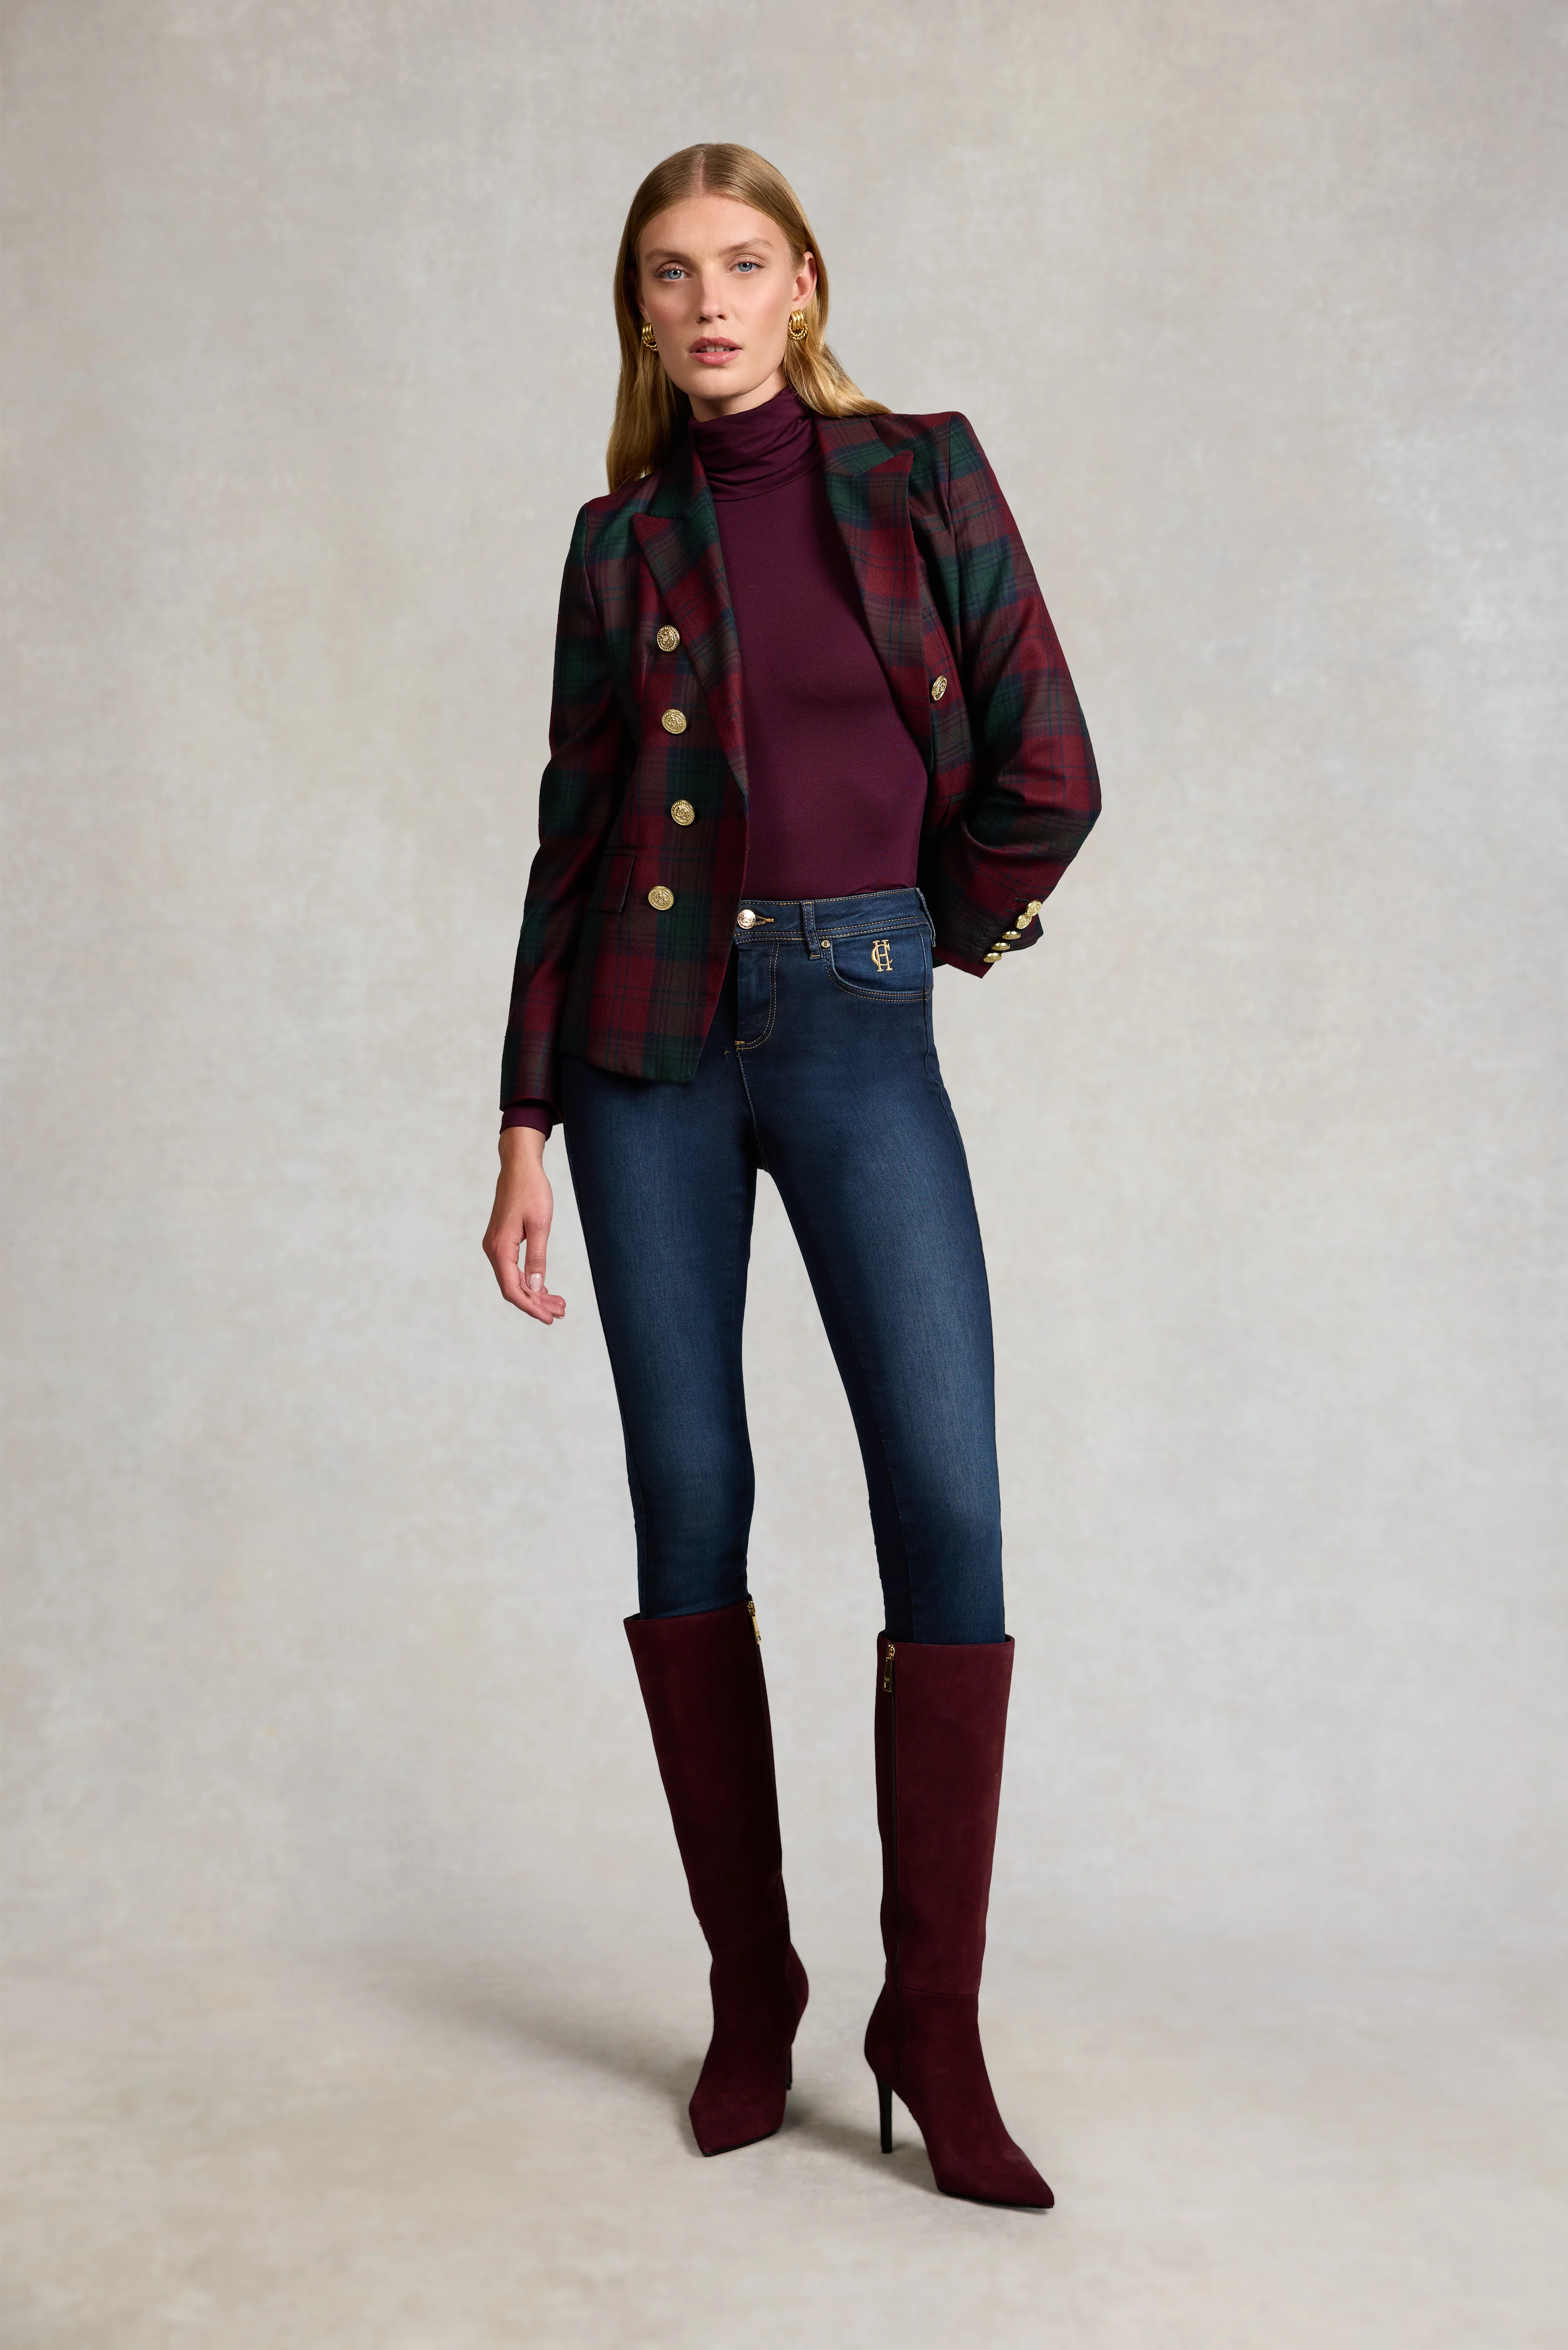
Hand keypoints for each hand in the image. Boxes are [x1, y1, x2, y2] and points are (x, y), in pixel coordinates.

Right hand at [483, 1127, 565, 1324]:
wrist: (519, 1166)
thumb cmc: (531, 1190)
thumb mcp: (540, 1225)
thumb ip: (537, 1258)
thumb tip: (536, 1287)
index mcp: (500, 1248)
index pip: (512, 1289)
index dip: (531, 1307)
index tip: (550, 1318)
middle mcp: (493, 1250)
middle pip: (513, 1288)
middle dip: (537, 1303)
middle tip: (561, 1312)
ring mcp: (496, 1246)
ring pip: (515, 1279)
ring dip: (535, 1293)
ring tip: (559, 1304)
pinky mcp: (502, 1241)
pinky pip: (514, 1268)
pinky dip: (530, 1279)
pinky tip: (545, 1288)